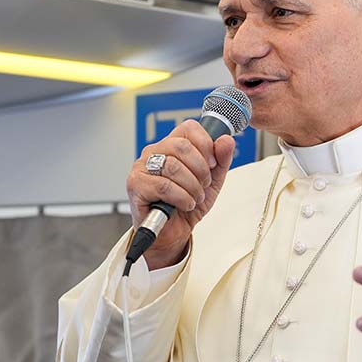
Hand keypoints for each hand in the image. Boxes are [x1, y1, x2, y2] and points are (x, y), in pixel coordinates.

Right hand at [126, 120, 235, 267]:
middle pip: (181, 146)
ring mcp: (142, 167)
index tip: (212, 163)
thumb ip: (221, 160)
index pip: (188, 128)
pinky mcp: (135, 184)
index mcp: (171, 145)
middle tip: (203, 185)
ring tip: (194, 198)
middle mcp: (154, 152)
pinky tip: (184, 204)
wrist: (172, 232)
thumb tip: (226, 140)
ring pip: (173, 166)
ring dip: (192, 187)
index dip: (205, 144)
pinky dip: (181, 197)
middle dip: (201, 169)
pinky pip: (164, 186)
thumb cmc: (187, 204)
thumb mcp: (212, 181)